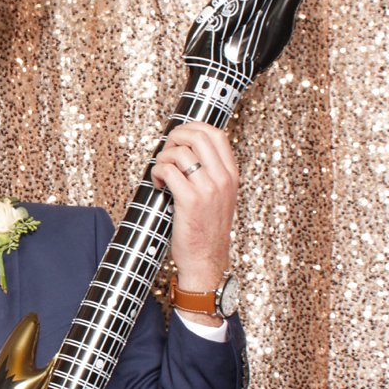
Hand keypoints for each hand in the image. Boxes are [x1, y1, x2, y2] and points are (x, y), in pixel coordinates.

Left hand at [151, 123, 238, 298]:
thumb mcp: (219, 197)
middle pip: (198, 135)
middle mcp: (223, 179)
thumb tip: (186, 150)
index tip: (179, 136)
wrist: (206, 261)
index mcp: (231, 175)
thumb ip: (210, 174)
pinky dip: (157, 172)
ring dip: (163, 158)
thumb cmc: (207, 230)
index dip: (194, 127)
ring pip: (180, 152)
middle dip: (175, 137)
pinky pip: (168, 171)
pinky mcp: (190, 201)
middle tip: (166, 151)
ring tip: (161, 172)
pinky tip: (157, 184)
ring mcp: (208, 189)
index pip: (217, 134)